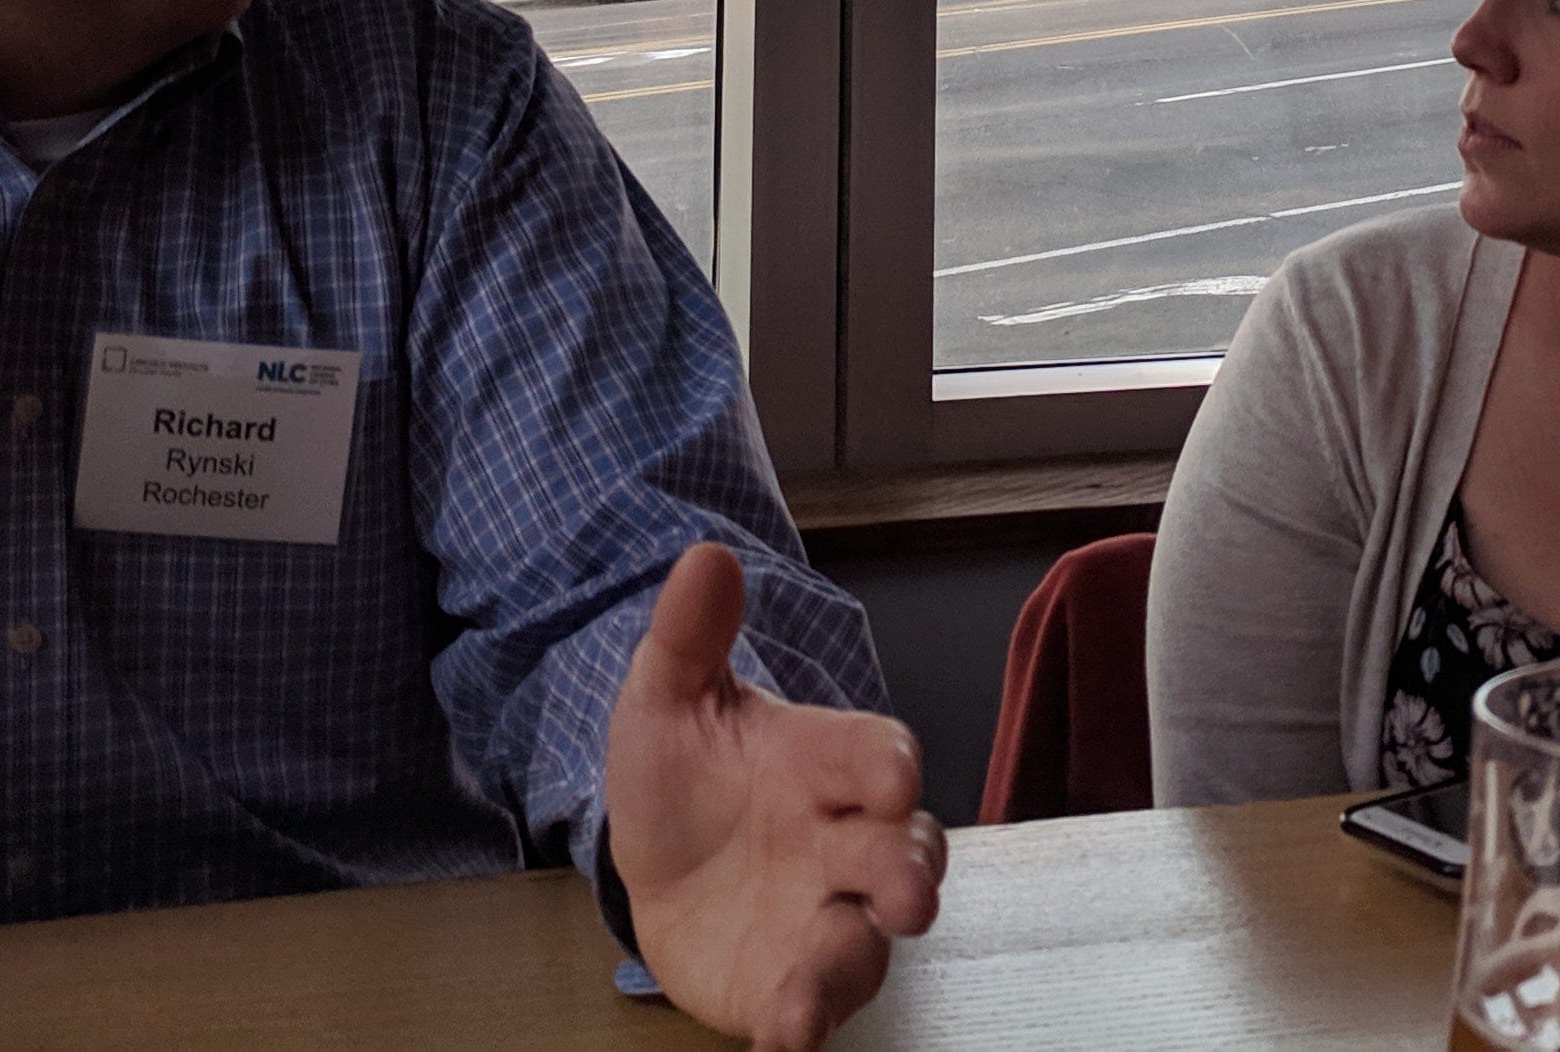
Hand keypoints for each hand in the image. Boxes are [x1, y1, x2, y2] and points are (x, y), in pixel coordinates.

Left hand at [605, 542, 942, 1050]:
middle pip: (903, 857)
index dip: (890, 765)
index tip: (892, 775)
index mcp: (825, 765)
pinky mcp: (788, 983)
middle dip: (907, 875)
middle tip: (907, 895)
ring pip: (865, 943)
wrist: (652, 856)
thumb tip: (705, 556)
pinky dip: (803, 1023)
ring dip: (852, 963)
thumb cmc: (687, 770)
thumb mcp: (670, 696)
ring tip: (816, 993)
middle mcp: (843, 845)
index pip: (880, 756)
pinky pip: (809, 1006)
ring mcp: (823, 918)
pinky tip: (784, 1034)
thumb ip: (692, 634)